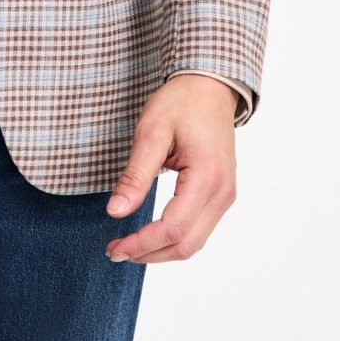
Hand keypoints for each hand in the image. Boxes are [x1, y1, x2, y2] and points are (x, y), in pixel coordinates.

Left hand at [103, 74, 236, 262]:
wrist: (210, 86)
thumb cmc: (182, 102)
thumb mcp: (151, 132)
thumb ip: (136, 175)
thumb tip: (115, 212)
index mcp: (206, 178)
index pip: (172, 228)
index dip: (142, 244)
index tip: (114, 246)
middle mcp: (222, 193)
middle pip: (186, 244)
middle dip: (149, 254)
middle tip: (115, 250)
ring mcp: (225, 196)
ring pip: (194, 241)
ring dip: (162, 250)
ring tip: (129, 246)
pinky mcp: (221, 193)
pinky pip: (199, 228)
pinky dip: (174, 238)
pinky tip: (152, 234)